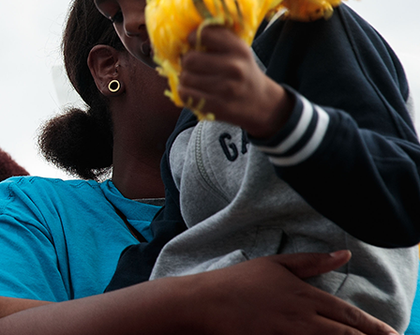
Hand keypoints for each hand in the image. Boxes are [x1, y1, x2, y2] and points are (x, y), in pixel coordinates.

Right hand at [177, 251, 396, 334]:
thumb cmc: (238, 282)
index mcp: (304, 295)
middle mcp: (302, 318)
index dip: (374, 327)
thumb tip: (344, 254)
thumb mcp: (275, 264)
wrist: (205, 302)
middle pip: (346, 334)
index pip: (348, 315)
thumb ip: (311, 262)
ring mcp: (288, 334)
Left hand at [179, 26, 290, 137]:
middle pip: (189, 59)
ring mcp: (227, 89)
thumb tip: (184, 33)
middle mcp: (234, 68)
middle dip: (186, 61)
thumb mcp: (236, 49)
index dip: (192, 38)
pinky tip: (193, 90)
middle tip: (192, 65)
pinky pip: (186, 95)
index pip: (204, 34)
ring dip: (185, 78)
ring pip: (185, 78)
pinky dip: (185, 92)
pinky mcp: (218, 107)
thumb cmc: (240, 70)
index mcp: (238, 49)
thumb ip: (215, 37)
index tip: (193, 44)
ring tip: (194, 78)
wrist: (261, 102)